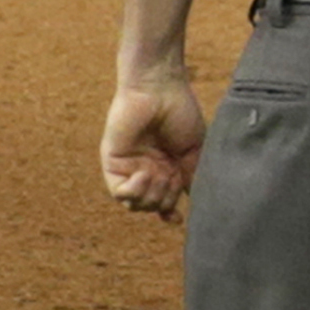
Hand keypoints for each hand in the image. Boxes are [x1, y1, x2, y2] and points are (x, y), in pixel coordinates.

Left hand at [100, 76, 204, 219]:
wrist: (161, 89)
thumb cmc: (181, 113)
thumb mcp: (194, 151)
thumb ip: (192, 178)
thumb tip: (196, 203)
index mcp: (167, 168)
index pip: (164, 201)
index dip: (168, 214)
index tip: (176, 219)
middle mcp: (147, 170)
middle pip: (152, 206)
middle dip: (165, 199)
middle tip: (173, 178)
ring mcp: (129, 167)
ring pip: (135, 204)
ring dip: (152, 195)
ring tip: (160, 173)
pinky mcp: (113, 162)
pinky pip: (119, 193)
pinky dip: (134, 191)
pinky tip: (145, 174)